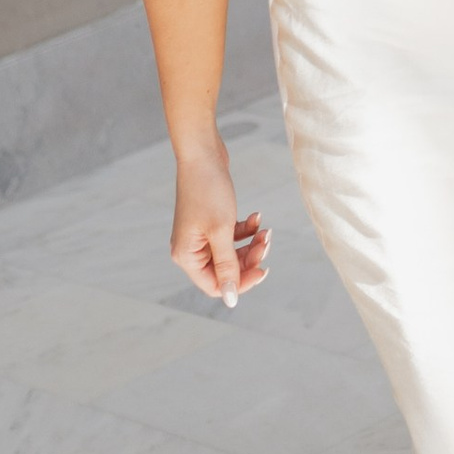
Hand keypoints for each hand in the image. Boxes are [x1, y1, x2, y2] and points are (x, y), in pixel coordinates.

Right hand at [170, 135, 271, 305]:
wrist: (203, 152)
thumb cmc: (208, 190)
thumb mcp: (221, 231)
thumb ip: (227, 267)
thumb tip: (231, 301)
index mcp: (187, 257)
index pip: (216, 286)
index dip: (241, 282)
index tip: (263, 269)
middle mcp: (190, 249)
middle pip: (226, 270)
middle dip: (249, 259)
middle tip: (266, 242)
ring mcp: (200, 234)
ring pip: (231, 253)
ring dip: (251, 244)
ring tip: (265, 230)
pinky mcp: (210, 221)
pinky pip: (231, 236)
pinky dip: (246, 229)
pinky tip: (256, 216)